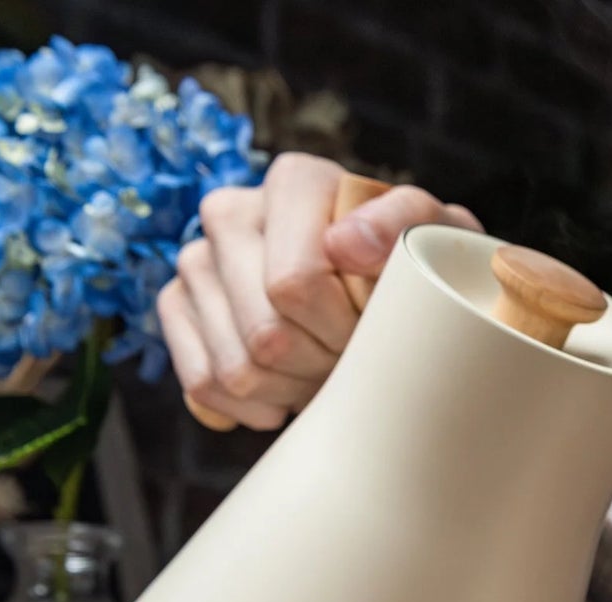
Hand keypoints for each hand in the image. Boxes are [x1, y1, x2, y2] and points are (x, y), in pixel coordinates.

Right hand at [157, 153, 481, 429]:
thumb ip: (404, 220)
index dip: (340, 329)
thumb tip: (345, 245)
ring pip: (234, 368)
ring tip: (323, 372)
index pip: (294, 284)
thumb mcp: (432, 233)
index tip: (371, 330)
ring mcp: (198, 260)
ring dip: (291, 391)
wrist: (386, 285)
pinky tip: (286, 396)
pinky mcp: (178, 305)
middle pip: (265, 334)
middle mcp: (232, 211)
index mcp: (293, 182)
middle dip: (319, 365)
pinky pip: (202, 383)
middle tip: (351, 359)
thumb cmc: (411, 261)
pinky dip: (249, 408)